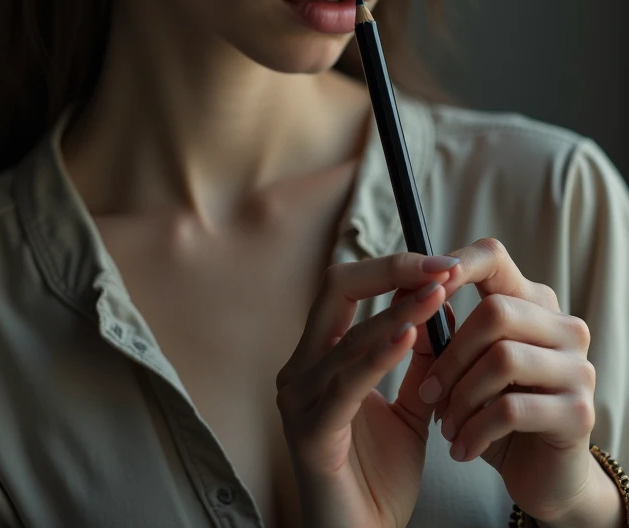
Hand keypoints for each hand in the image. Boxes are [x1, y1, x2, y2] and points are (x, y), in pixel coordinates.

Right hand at [275, 252, 459, 527]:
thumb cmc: (379, 478)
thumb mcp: (411, 407)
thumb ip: (422, 361)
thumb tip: (443, 306)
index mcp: (319, 357)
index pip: (346, 287)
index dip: (392, 268)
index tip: (442, 263)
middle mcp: (300, 368)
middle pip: (336, 289)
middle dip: (391, 270)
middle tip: (442, 267)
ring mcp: (299, 398)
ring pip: (347, 333)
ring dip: (398, 310)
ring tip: (439, 293)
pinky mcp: (310, 431)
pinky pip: (347, 382)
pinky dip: (379, 352)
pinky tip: (410, 334)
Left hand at [417, 238, 597, 524]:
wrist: (542, 477)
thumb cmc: (496, 410)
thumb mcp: (464, 369)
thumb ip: (441, 333)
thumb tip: (406, 292)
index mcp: (532, 303)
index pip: (493, 257)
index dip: (456, 264)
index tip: (422, 287)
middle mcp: (563, 327)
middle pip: (495, 312)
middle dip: (451, 355)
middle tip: (428, 393)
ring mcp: (578, 367)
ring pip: (503, 359)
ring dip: (462, 397)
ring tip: (446, 426)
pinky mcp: (579, 411)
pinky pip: (512, 409)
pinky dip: (476, 430)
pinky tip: (462, 448)